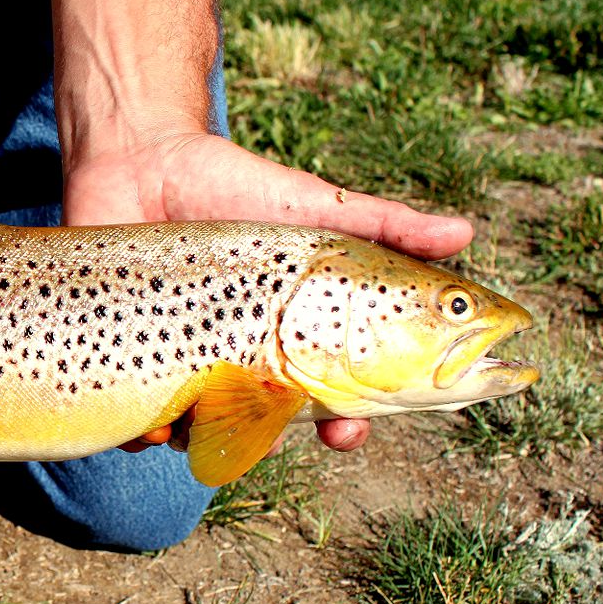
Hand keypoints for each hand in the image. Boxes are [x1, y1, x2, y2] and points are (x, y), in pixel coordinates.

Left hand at [63, 130, 473, 455]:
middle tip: (271, 432)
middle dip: (281, 440)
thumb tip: (466, 232)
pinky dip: (150, 432)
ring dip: (215, 439)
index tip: (351, 429)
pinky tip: (155, 422)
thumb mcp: (312, 206)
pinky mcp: (136, 361)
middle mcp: (249, 363)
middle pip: (275, 428)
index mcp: (300, 337)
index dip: (352, 423)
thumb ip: (384, 225)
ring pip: (211, 436)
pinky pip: (144, 424)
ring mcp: (191, 367)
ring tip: (207, 414)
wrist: (142, 163)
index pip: (339, 399)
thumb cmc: (234, 187)